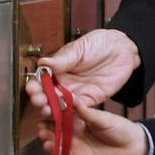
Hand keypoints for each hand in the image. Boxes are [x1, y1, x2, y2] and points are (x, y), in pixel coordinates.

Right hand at [25, 29, 140, 111]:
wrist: (121, 49)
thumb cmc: (98, 44)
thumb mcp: (79, 48)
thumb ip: (63, 59)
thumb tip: (43, 63)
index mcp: (57, 70)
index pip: (41, 81)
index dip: (35, 86)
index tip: (32, 88)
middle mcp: (64, 84)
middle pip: (48, 96)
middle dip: (42, 100)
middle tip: (39, 101)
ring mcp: (76, 93)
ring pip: (61, 104)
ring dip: (54, 109)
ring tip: (48, 110)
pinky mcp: (91, 99)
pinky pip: (80, 108)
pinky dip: (74, 109)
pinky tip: (69, 108)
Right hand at [39, 101, 148, 154]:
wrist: (133, 146)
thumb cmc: (119, 129)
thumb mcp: (103, 119)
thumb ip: (86, 112)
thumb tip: (71, 98)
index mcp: (76, 123)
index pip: (58, 120)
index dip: (49, 117)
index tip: (44, 114)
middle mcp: (72, 137)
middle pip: (54, 136)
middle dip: (46, 134)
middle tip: (43, 131)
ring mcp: (75, 151)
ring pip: (58, 151)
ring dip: (52, 148)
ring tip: (49, 144)